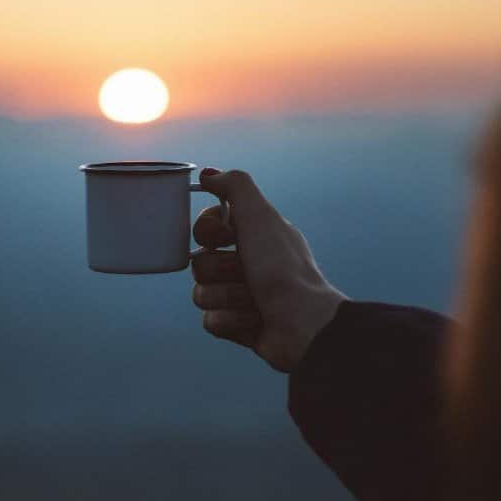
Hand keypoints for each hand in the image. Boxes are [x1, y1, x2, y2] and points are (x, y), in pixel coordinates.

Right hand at [191, 168, 347, 371]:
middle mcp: (246, 263)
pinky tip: (253, 320)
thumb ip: (235, 185)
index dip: (208, 231)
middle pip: (199, 262)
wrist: (302, 322)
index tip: (226, 235)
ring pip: (201, 293)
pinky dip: (231, 320)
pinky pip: (210, 320)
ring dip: (228, 296)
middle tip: (247, 273)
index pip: (204, 227)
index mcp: (252, 235)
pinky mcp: (236, 325)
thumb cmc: (283, 268)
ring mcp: (240, 295)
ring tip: (255, 301)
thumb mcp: (261, 215)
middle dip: (221, 270)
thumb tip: (207, 174)